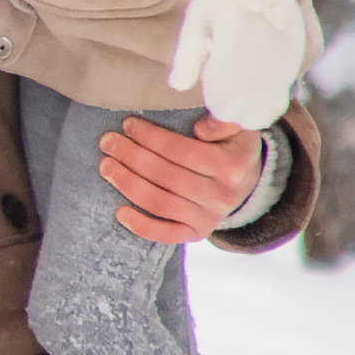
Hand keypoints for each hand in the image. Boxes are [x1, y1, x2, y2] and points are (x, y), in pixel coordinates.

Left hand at [100, 114, 267, 244]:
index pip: (183, 151)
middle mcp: (221, 195)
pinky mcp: (197, 232)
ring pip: (161, 203)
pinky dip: (142, 226)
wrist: (249, 181)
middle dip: (132, 157)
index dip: (152, 137)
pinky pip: (167, 234)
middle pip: (167, 176)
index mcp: (231, 165)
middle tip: (108, 142)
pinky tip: (120, 212)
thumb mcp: (239, 126)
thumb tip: (201, 128)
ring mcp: (209, 217)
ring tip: (106, 166)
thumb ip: (224, 121)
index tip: (128, 124)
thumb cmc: (232, 146)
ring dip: (128, 184)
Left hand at [167, 0, 305, 128]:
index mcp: (235, 33)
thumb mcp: (196, 21)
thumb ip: (186, 54)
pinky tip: (249, 88)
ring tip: (232, 88)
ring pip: (261, 110)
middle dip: (225, 107)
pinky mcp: (293, 65)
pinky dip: (261, 105)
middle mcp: (264, 49)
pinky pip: (278, 102)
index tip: (208, 78)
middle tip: (217, 85)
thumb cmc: (217, 2)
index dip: (212, 96)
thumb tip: (178, 86)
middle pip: (242, 106)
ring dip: (243, 110)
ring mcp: (282, 59)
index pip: (222, 89)